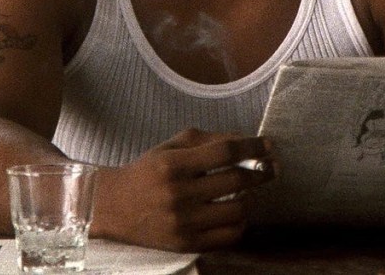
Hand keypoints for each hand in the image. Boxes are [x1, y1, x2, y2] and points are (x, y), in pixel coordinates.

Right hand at [91, 128, 274, 251]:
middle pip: (236, 181)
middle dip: (261, 172)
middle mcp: (179, 194)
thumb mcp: (171, 147)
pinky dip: (240, 222)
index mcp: (174, 165)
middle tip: (271, 168)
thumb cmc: (147, 171)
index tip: (268, 145)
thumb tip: (245, 141)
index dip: (252, 147)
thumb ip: (207, 140)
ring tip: (248, 191)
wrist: (113, 207)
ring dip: (250, 198)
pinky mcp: (187, 245)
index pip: (225, 152)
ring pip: (237, 210)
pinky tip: (236, 212)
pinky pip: (229, 236)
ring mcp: (183, 223)